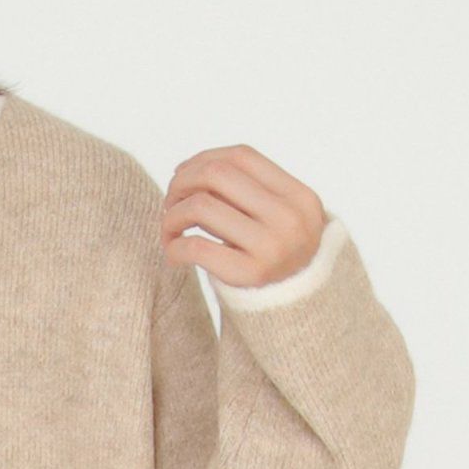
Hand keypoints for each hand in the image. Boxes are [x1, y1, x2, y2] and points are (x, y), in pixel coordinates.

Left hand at [161, 144, 325, 290]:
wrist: (294, 313)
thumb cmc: (272, 259)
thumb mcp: (276, 219)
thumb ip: (245, 192)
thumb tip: (188, 169)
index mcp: (299, 197)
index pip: (241, 156)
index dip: (203, 159)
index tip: (182, 175)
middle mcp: (289, 219)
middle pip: (217, 174)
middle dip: (182, 182)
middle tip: (170, 202)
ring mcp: (272, 248)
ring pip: (200, 206)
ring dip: (171, 215)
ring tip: (170, 230)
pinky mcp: (249, 276)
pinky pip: (194, 246)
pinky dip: (173, 246)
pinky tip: (174, 252)